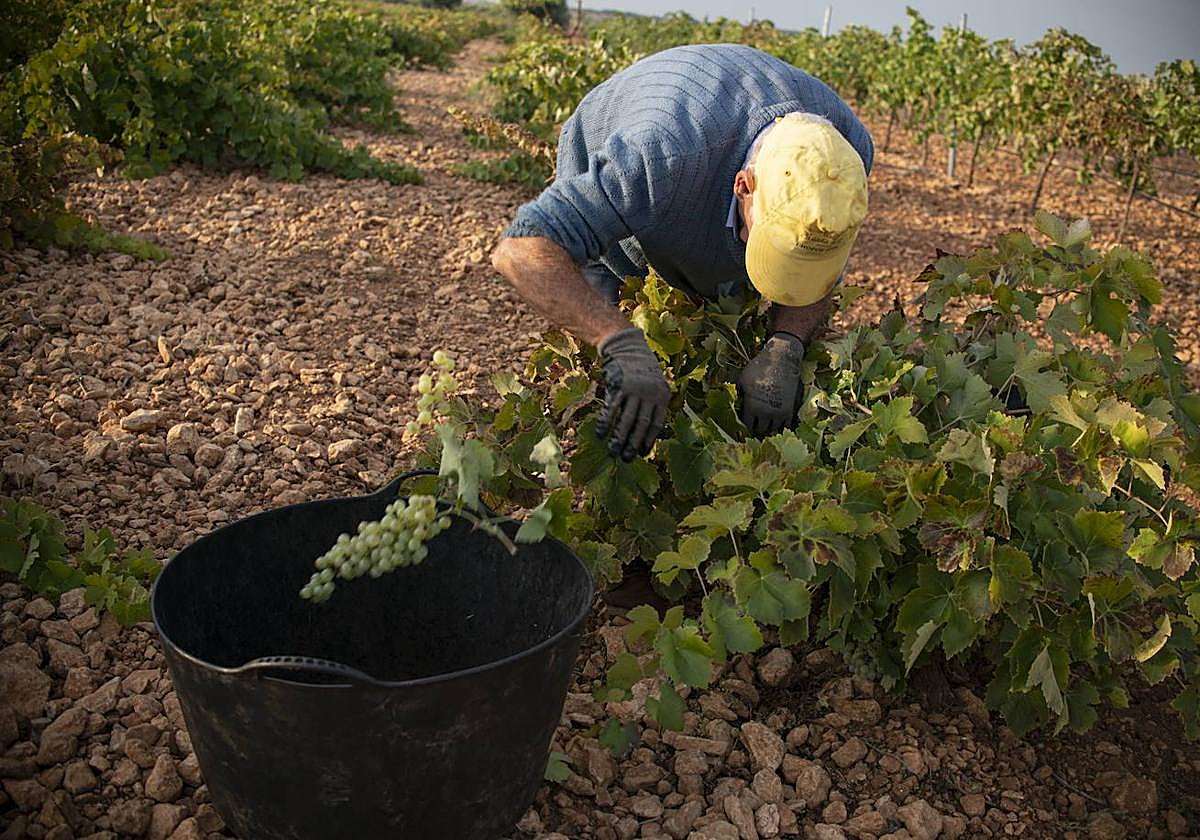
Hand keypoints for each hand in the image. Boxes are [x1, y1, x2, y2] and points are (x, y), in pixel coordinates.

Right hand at [595, 328, 670, 460]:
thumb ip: (653, 405)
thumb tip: (647, 433)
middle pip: (642, 424)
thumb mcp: (654, 385)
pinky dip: (606, 422)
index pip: (657, 424)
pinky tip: (601, 434)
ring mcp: (634, 389)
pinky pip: (612, 408)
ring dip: (619, 438)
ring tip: (612, 452)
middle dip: (633, 444)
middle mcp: (650, 393)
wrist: (627, 347)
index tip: (642, 454)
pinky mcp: (619, 385)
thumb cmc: (640, 370)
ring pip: (627, 419)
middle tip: (626, 458)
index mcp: (662, 395)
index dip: (649, 440)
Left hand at [737, 331, 805, 435]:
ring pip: (773, 429)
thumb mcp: (742, 379)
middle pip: (760, 429)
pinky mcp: (790, 409)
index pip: (747, 424)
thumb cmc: (759, 367)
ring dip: (768, 426)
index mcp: (753, 407)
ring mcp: (780, 412)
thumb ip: (738, 394)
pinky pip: (785, 426)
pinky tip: (776, 421)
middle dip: (756, 427)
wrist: (782, 360)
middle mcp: (766, 413)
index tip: (744, 420)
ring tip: (765, 422)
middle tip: (754, 423)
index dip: (744, 424)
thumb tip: (733, 403)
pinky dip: (780, 425)